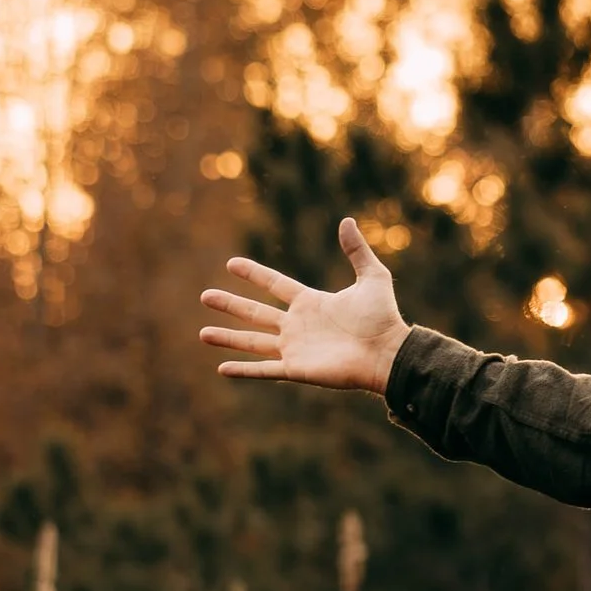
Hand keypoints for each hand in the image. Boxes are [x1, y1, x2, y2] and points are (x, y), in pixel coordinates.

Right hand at [200, 219, 408, 393]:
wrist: (388, 353)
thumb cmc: (383, 318)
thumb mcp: (372, 277)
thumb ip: (357, 251)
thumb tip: (347, 220)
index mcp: (311, 302)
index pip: (275, 285)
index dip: (254, 274)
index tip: (231, 264)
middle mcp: (298, 325)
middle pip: (255, 313)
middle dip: (230, 304)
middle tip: (205, 295)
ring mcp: (295, 348)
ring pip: (253, 342)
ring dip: (227, 338)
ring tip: (202, 333)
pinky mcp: (296, 369)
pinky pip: (264, 370)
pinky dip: (243, 370)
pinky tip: (222, 369)